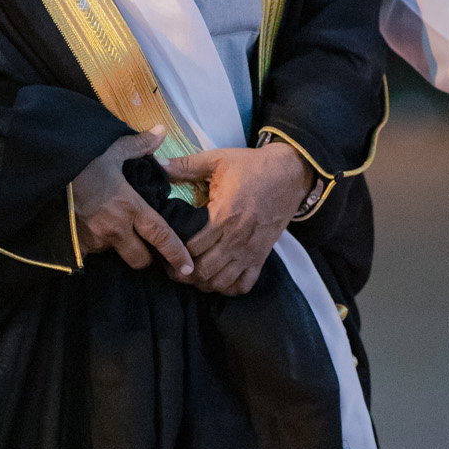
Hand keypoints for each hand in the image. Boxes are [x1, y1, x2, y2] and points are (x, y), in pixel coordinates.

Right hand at [72, 126, 192, 276]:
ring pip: (114, 255)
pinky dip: (92, 246)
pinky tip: (87, 231)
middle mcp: (116, 229)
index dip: (176, 254)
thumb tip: (161, 131)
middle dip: (144, 257)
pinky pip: (90, 253)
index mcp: (131, 207)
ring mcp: (95, 240)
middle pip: (140, 260)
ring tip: (107, 229)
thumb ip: (139, 145)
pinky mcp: (75, 245)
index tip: (187, 268)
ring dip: (116, 247)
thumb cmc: (81, 161)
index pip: (161, 236)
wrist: (45, 173)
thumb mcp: (111, 149)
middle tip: (142, 244)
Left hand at [160, 141, 313, 295]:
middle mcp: (236, 239)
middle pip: (203, 272)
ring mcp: (250, 251)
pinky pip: (244, 284)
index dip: (172, 252)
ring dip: (203, 283)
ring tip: (191, 274)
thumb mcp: (218, 160)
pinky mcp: (262, 255)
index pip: (190, 248)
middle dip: (183, 274)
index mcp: (222, 216)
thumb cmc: (253, 167)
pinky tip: (218, 278)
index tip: (163, 248)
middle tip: (171, 266)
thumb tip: (157, 164)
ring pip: (221, 283)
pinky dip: (229, 288)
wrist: (291, 173)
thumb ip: (185, 165)